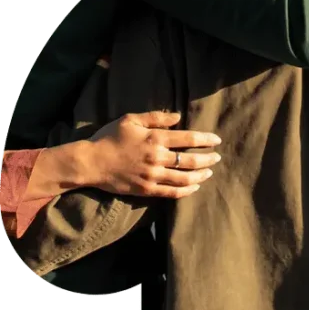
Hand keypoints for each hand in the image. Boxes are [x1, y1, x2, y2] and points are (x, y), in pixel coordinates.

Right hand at [74, 111, 221, 197]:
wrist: (90, 162)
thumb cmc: (109, 137)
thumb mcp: (131, 119)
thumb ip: (156, 118)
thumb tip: (178, 117)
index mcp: (155, 138)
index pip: (189, 138)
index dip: (206, 140)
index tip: (216, 140)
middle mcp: (157, 158)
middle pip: (191, 160)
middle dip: (208, 159)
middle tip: (217, 158)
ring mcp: (152, 176)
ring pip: (184, 178)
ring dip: (201, 175)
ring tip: (209, 172)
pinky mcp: (146, 190)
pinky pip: (171, 193)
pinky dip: (186, 191)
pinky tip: (194, 187)